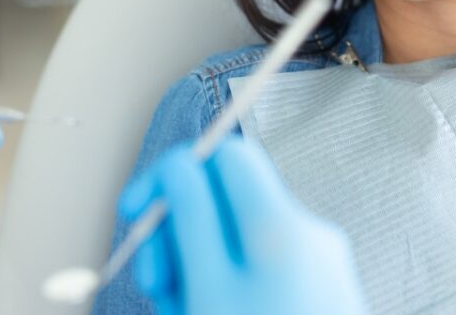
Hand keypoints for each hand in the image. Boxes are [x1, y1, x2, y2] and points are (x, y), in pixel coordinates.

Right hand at [121, 138, 367, 314]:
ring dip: (194, 270)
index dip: (175, 172)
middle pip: (225, 202)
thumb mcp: (208, 287)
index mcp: (279, 225)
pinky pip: (258, 274)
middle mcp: (306, 236)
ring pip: (236, 244)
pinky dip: (223, 290)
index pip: (223, 155)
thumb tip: (179, 163)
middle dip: (178, 234)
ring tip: (180, 312)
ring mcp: (317, 267)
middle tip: (156, 282)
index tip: (137, 209)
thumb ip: (191, 216)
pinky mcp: (318, 293)